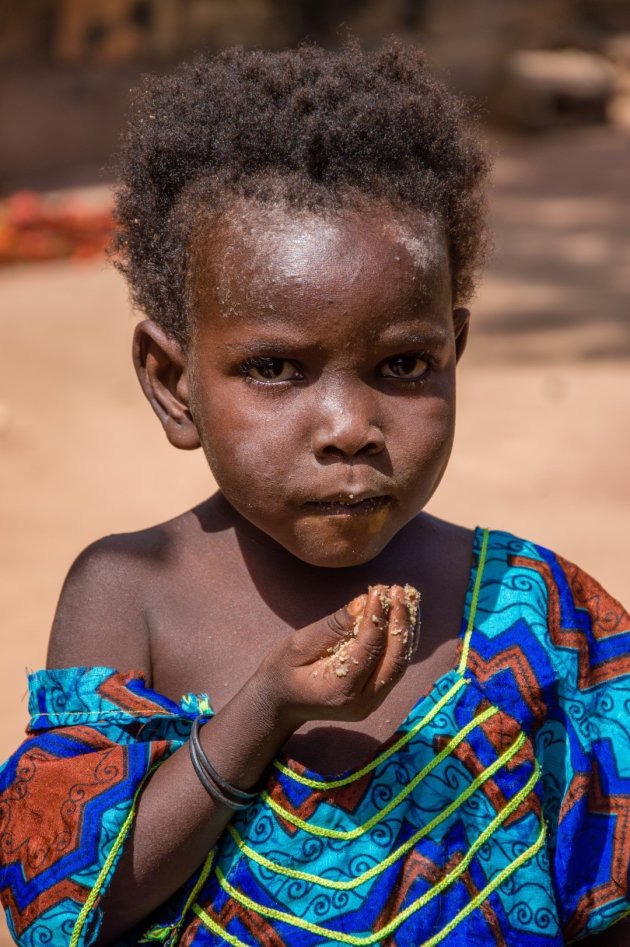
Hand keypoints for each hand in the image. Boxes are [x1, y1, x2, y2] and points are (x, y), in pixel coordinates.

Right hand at [258, 584, 419, 727]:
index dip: (376, 617)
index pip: (369, 650)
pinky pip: (395, 665)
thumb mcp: (300, 645)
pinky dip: (400, 639)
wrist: (281, 703)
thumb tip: (363, 601)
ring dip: (406, 628)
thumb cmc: (283, 670)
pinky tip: (400, 614)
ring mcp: (373, 702)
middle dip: (399, 622)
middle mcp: (363, 702)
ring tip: (404, 597)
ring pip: (400, 662)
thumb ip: (334, 626)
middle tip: (397, 591)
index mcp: (340, 691)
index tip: (378, 590)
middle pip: (394, 660)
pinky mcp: (377, 695)